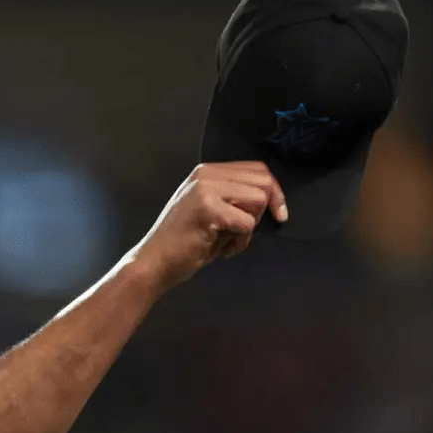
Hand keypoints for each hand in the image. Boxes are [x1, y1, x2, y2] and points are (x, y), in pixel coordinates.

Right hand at [129, 161, 287, 292]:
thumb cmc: (183, 243)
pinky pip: (247, 224)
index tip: (279, 213)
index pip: (257, 169)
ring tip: (227, 241)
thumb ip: (233, 197)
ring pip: (258, 201)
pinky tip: (221, 251)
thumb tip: (270, 197)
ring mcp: (206, 190)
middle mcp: (206, 174)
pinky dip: (240, 243)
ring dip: (249, 228)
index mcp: (207, 172)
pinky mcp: (208, 210)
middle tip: (245, 233)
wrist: (154, 263)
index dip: (274, 192)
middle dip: (264, 211)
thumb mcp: (209, 208)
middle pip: (263, 182)